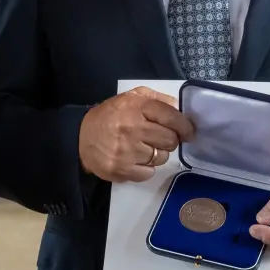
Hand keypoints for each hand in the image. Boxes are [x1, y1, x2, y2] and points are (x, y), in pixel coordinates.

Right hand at [78, 87, 194, 182]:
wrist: (80, 137)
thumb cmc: (110, 116)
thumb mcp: (130, 97)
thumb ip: (156, 98)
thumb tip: (178, 108)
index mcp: (137, 107)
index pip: (171, 117)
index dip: (184, 126)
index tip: (188, 132)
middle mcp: (133, 128)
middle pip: (170, 140)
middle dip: (170, 140)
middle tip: (160, 139)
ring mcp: (127, 151)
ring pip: (161, 158)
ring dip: (157, 154)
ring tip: (144, 148)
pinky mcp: (122, 170)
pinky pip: (149, 173)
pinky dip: (146, 168)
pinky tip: (135, 160)